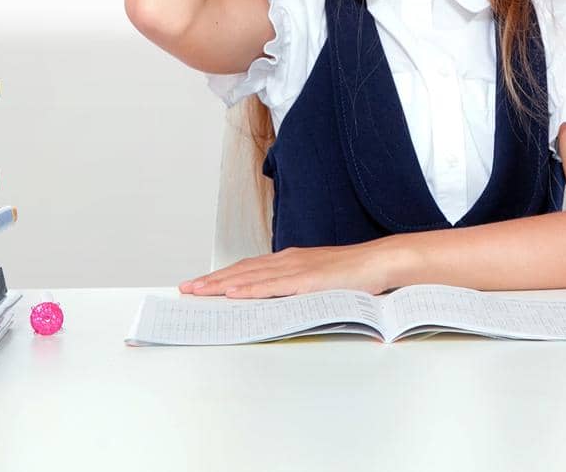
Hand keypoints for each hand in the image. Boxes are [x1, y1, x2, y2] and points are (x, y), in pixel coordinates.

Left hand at [179, 241, 407, 298]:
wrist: (379, 262)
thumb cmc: (354, 275)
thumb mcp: (318, 281)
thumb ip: (297, 288)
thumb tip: (276, 304)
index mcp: (290, 261)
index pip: (248, 268)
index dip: (222, 276)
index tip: (200, 284)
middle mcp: (288, 260)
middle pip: (242, 270)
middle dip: (212, 281)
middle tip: (185, 289)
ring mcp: (296, 268)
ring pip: (251, 277)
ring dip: (222, 285)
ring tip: (198, 292)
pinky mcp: (307, 280)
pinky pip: (273, 286)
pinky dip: (251, 290)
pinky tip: (234, 294)